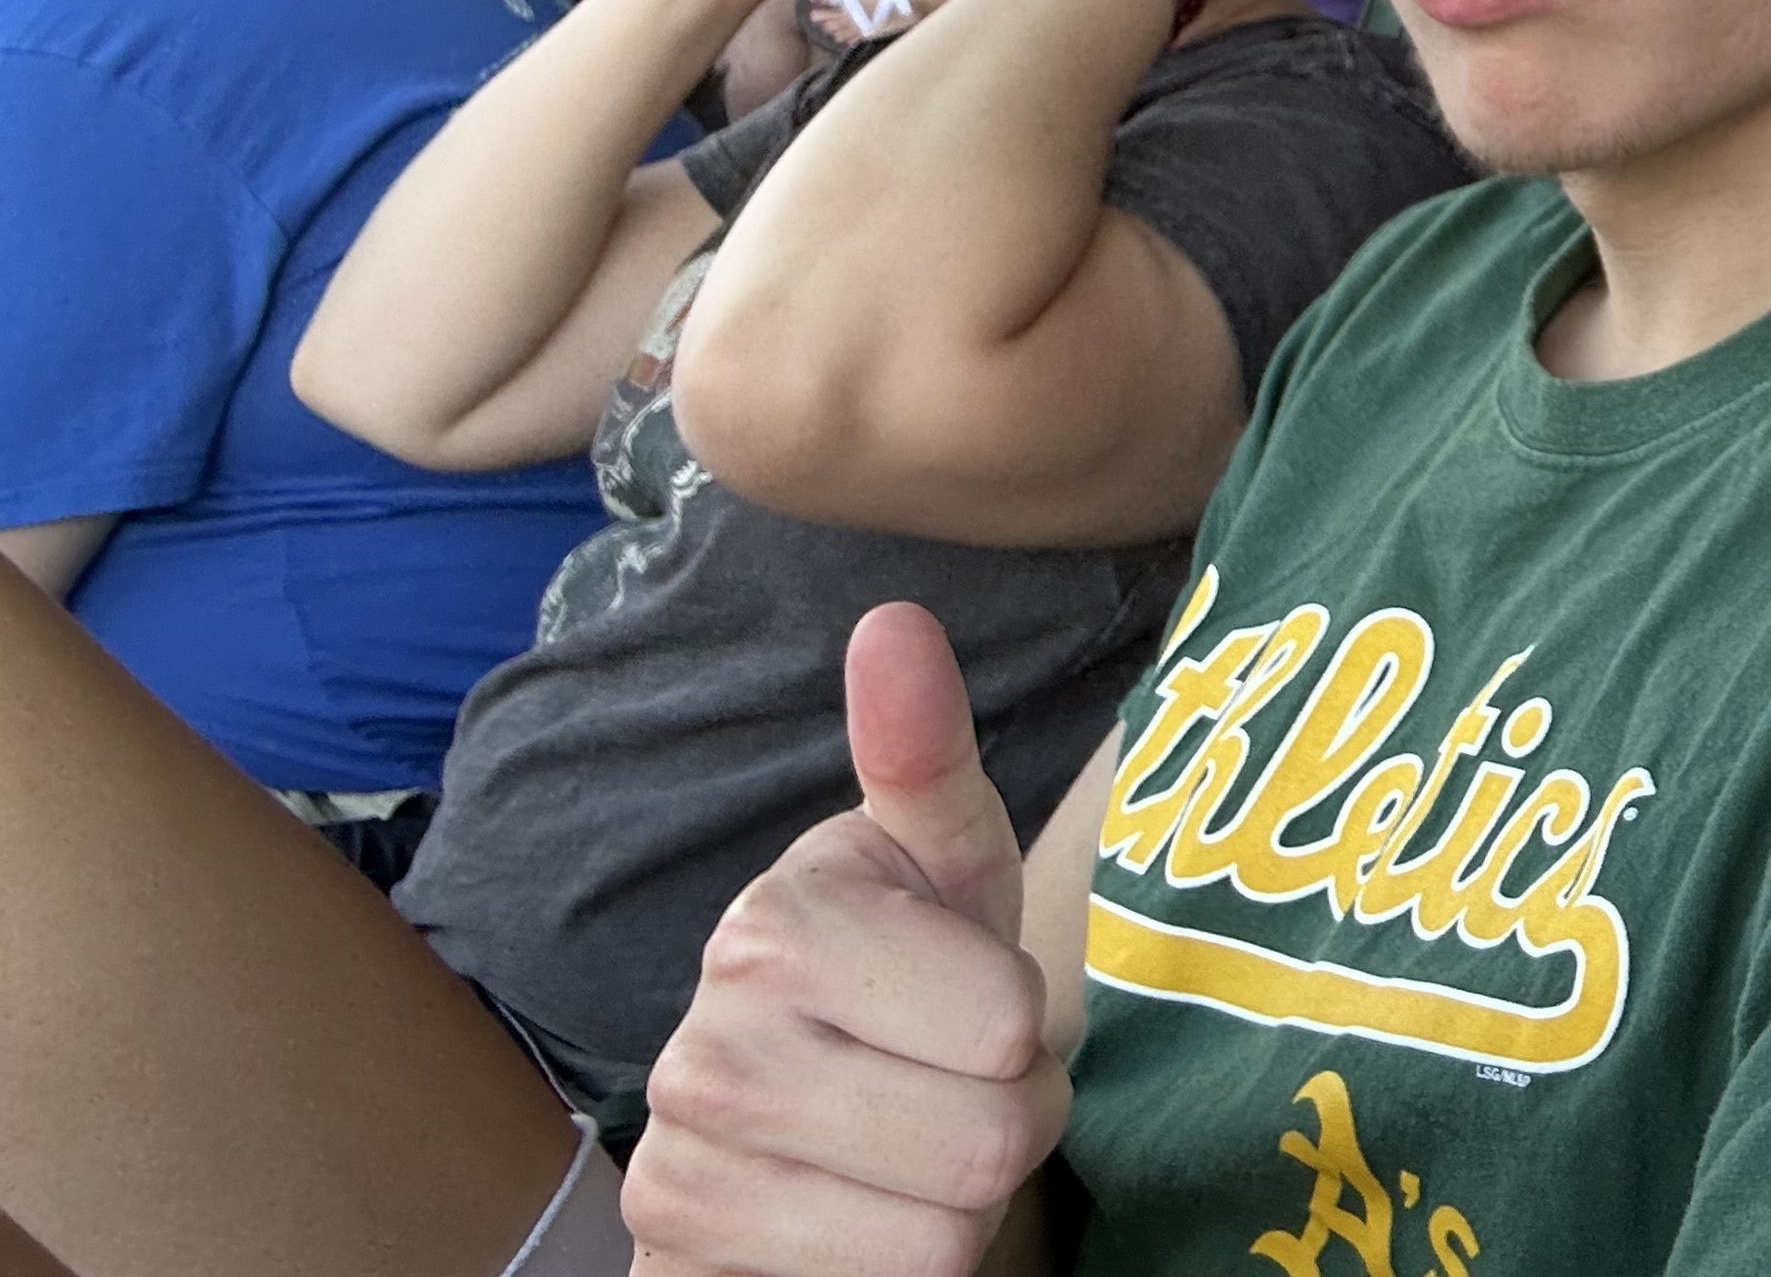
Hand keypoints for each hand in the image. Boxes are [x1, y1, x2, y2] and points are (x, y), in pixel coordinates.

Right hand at [628, 605, 1066, 1276]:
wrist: (812, 1125)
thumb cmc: (911, 976)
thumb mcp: (945, 863)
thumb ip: (925, 753)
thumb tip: (892, 623)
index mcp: (777, 925)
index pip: (1011, 1025)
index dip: (1028, 1033)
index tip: (976, 1012)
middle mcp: (705, 1046)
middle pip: (986, 1142)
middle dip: (1008, 1126)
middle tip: (960, 1089)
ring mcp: (681, 1171)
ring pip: (942, 1239)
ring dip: (960, 1207)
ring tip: (913, 1148)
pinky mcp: (678, 1272)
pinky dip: (898, 1275)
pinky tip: (857, 1221)